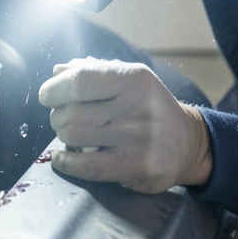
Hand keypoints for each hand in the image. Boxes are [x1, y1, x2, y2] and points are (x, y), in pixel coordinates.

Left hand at [37, 58, 211, 193]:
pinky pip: (86, 167)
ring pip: (74, 137)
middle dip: (58, 116)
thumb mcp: (130, 80)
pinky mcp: (137, 167)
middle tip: (63, 119)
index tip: (48, 95)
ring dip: (63, 137)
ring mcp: (138, 139)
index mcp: (134, 78)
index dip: (54, 89)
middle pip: (71, 112)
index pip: (80, 80)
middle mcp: (138, 106)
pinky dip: (66, 162)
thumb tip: (58, 71)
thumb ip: (94, 72)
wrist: (188, 143)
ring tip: (72, 135)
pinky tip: (63, 158)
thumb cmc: (150, 107)